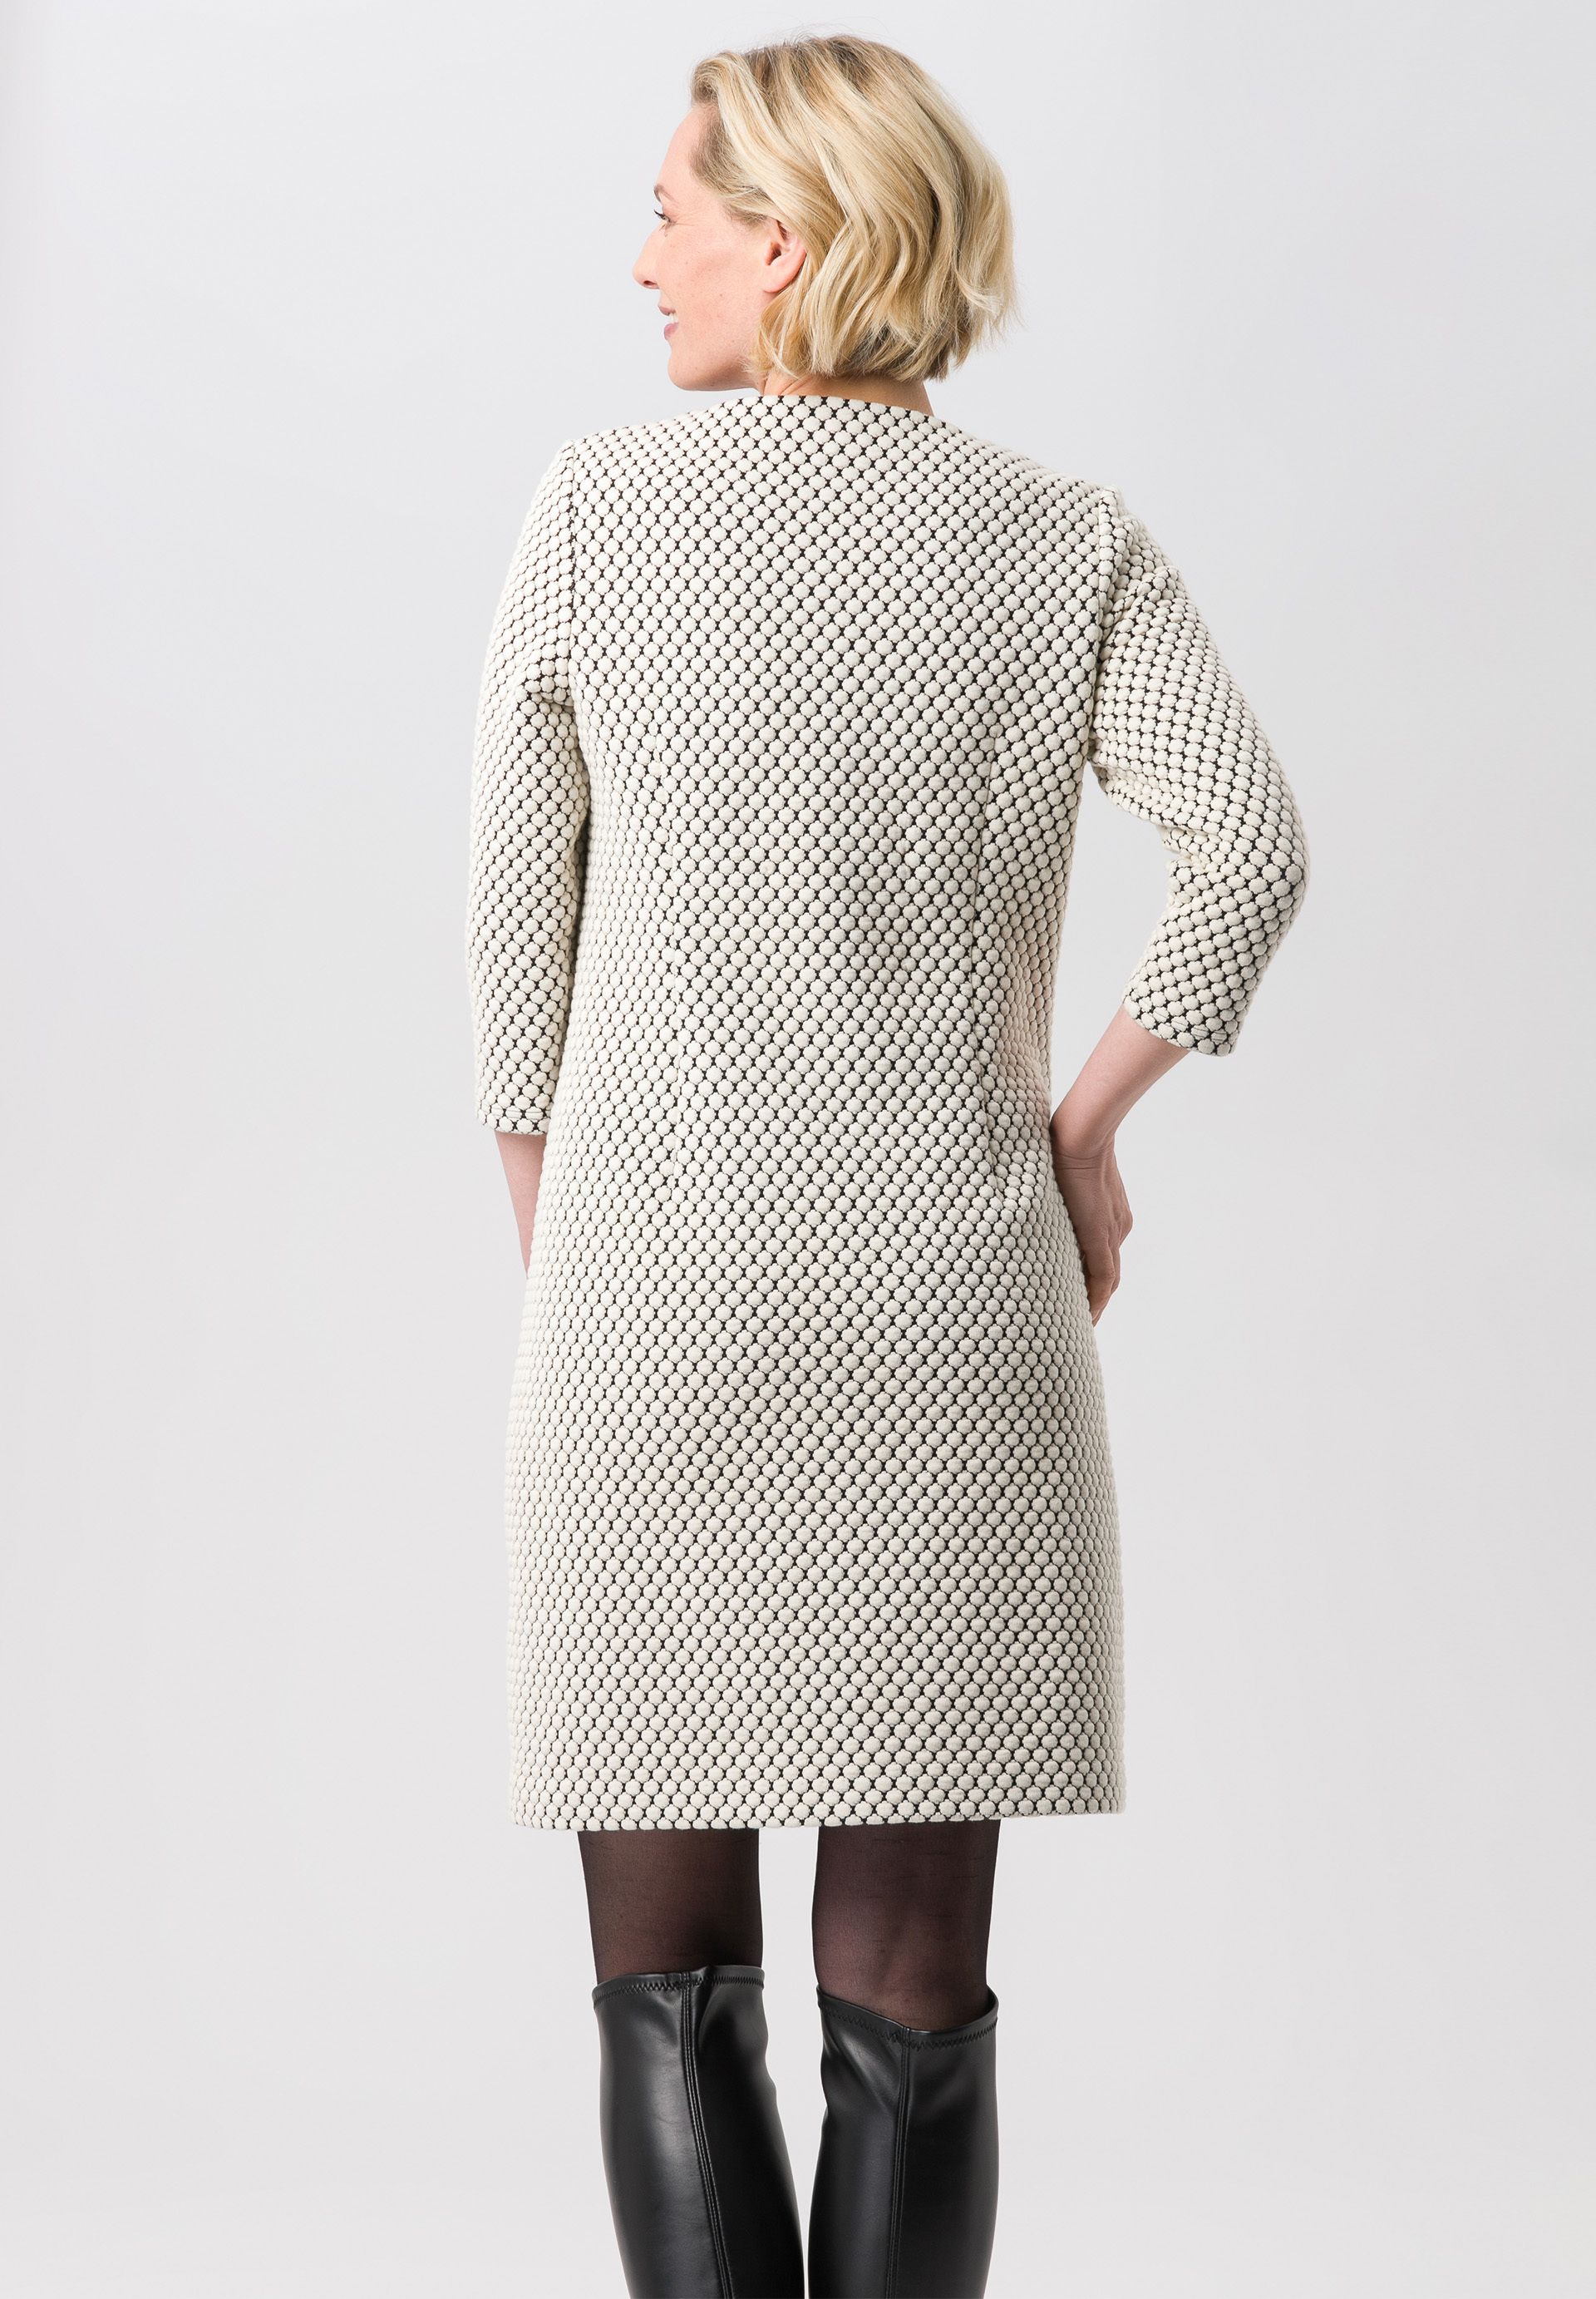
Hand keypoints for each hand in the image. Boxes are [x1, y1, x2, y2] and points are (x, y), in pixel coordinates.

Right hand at [1048, 1115, 1131, 1324]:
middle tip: (1082, 1320)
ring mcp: (1112, 1233)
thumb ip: (1061, 1195)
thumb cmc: (1066, 1146)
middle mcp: (1118, 1228)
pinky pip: (1103, 1278)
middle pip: (1110, 1273)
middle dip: (1098, 1298)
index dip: (1095, 1279)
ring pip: (1108, 1280)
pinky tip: (1088, 1317)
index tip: (1081, 1296)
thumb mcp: (1064, 1176)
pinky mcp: (1101, 1237)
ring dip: (1097, 1303)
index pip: (1105, 1256)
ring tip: (1082, 1325)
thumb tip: (1041, 1194)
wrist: (1081, 1136)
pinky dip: (1097, 1299)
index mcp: (1112, 1216)